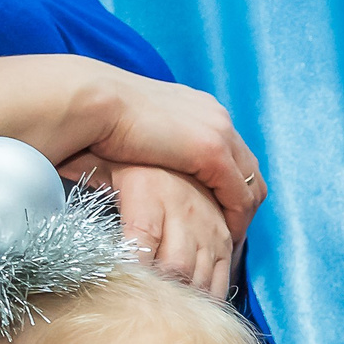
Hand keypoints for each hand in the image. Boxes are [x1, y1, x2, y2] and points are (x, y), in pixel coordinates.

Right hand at [0, 56, 265, 237]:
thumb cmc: (99, 118)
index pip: (233, 153)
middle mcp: (216, 116)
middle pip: (249, 168)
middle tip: (232, 234)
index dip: (232, 187)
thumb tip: (152, 169)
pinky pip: (238, 194)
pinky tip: (227, 238)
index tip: (222, 214)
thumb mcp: (140, 133)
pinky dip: (237, 218)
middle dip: (245, 204)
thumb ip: (158, 147)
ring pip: (250, 184)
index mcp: (199, 107)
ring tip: (230, 242)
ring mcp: (218, 131)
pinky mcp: (212, 150)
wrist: (92, 102)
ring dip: (243, 216)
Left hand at [63, 160, 237, 298]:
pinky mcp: (225, 240)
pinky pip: (222, 277)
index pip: (140, 241)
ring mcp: (209, 227)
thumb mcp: (104, 170)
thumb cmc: (132, 164)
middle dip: (157, 295)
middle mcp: (183, 211)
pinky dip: (206, 297)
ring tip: (159, 317)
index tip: (116, 293)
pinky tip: (187, 307)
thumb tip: (49, 221)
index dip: (131, 272)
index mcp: (149, 193)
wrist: (180, 145)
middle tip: (137, 314)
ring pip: (200, 277)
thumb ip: (81, 192)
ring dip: (181, 301)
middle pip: (175, 267)